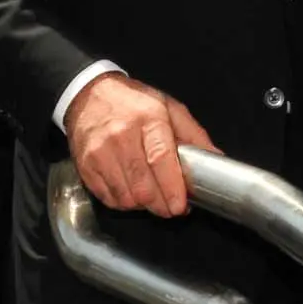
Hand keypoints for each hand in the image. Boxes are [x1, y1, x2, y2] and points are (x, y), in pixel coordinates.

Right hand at [65, 73, 218, 217]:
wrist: (89, 96)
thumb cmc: (134, 103)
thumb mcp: (169, 108)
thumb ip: (194, 135)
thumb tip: (216, 159)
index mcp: (148, 119)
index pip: (160, 158)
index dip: (172, 187)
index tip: (181, 205)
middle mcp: (121, 136)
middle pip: (143, 185)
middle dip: (161, 204)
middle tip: (172, 207)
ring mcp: (100, 153)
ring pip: (126, 197)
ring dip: (143, 206)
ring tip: (154, 198)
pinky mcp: (86, 167)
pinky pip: (108, 198)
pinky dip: (124, 203)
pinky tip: (133, 193)